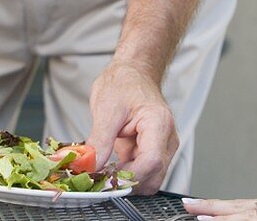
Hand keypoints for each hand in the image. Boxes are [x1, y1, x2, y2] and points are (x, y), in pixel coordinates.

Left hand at [86, 58, 175, 194]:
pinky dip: (125, 175)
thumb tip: (90, 165)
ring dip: (126, 180)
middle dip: (127, 182)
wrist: (133, 73)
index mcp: (159, 124)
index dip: (128, 175)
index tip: (105, 178)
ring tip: (102, 171)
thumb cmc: (124, 83)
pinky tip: (108, 168)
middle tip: (100, 177)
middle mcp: (166, 139)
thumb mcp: (106, 108)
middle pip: (153, 176)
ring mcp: (161, 148)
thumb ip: (99, 140)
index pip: (151, 161)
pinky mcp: (151, 152)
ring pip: (149, 180)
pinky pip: (142, 173)